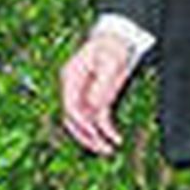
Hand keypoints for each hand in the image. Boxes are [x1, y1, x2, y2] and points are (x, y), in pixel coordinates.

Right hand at [59, 32, 132, 154]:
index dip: (81, 123)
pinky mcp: (97, 98)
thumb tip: (94, 105)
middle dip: (85, 136)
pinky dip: (105, 130)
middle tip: (100, 148)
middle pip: (73, 119)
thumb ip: (102, 84)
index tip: (94, 133)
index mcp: (71, 78)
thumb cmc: (113, 46)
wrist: (119, 39)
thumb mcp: (110, 62)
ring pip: (84, 123)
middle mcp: (74, 89)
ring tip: (107, 150)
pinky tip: (115, 139)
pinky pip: (98, 119)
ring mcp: (85, 95)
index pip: (70, 106)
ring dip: (94, 138)